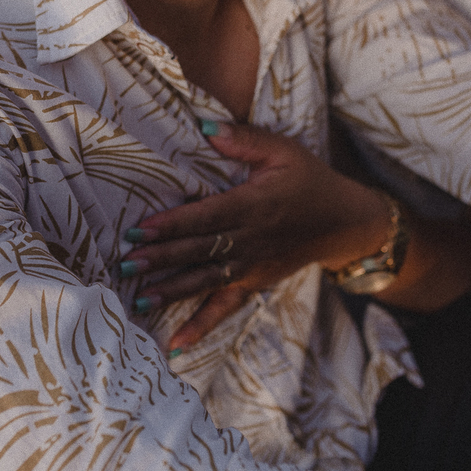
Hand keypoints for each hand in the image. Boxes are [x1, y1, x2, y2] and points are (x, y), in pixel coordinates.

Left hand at [124, 122, 394, 351]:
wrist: (345, 222)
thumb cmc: (309, 180)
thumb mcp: (283, 150)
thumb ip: (245, 138)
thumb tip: (206, 127)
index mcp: (253, 205)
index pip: (205, 218)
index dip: (172, 225)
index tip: (138, 231)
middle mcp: (250, 240)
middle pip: (199, 251)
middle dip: (161, 259)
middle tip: (125, 264)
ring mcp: (252, 267)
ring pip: (206, 281)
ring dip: (171, 292)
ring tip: (138, 300)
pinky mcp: (255, 284)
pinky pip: (226, 309)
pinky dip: (201, 326)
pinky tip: (175, 343)